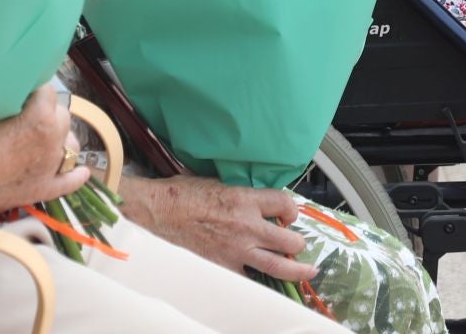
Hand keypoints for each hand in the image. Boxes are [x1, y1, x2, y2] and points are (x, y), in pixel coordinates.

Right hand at [0, 86, 90, 218]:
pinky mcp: (42, 189)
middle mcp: (52, 139)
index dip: (32, 89)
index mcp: (41, 116)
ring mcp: (50, 166)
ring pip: (69, 143)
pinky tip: (82, 171)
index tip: (20, 89)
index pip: (46, 90)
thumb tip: (18, 85)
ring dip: (60, 137)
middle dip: (46, 112)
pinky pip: (69, 181)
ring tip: (42, 137)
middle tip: (23, 114)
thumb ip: (10, 93)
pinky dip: (76, 175)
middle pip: (60, 115)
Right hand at [124, 175, 314, 282]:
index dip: (292, 210)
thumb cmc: (182, 194)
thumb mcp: (218, 183)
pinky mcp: (223, 266)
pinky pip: (250, 278)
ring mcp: (236, 250)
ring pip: (278, 265)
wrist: (158, 212)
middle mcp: (246, 226)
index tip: (289, 214)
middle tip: (299, 245)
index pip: (284, 204)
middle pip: (289, 240)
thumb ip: (241, 194)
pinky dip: (260, 280)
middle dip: (298, 243)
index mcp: (245, 199)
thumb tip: (255, 200)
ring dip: (296, 270)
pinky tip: (266, 281)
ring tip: (307, 271)